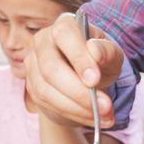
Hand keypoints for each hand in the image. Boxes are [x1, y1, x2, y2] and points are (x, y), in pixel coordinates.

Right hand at [24, 12, 123, 127]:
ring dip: (77, 108)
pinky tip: (92, 117)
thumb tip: (94, 51)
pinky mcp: (31, 87)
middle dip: (78, 92)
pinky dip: (73, 114)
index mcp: (63, 26)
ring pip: (46, 91)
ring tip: (104, 116)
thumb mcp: (111, 54)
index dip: (78, 57)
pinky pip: (48, 104)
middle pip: (50, 68)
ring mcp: (33, 65)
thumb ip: (107, 51)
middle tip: (105, 107)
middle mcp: (42, 41)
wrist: (87, 78)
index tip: (95, 80)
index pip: (64, 35)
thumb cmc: (99, 60)